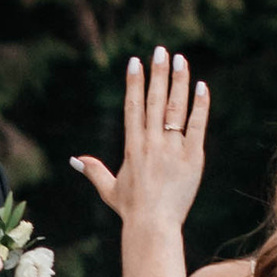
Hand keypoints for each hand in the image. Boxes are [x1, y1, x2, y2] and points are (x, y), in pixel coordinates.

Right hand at [71, 45, 208, 235]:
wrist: (153, 226)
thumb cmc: (132, 210)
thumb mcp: (110, 188)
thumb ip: (95, 170)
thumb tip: (74, 160)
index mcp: (133, 146)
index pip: (133, 107)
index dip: (134, 82)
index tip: (136, 61)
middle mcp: (152, 143)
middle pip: (154, 101)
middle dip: (157, 73)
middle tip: (160, 50)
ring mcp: (173, 149)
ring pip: (176, 109)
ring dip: (178, 82)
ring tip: (180, 60)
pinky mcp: (192, 158)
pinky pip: (197, 126)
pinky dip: (200, 106)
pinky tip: (202, 86)